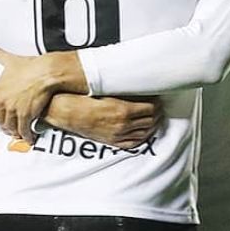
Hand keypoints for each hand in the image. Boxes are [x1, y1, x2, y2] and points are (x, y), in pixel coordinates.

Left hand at [0, 45, 84, 142]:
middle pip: (0, 118)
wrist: (46, 72)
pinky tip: (29, 137)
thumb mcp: (11, 59)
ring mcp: (13, 109)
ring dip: (14, 131)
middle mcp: (3, 101)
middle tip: (8, 128)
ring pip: (10, 125)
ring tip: (19, 133)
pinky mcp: (25, 115)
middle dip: (4, 124)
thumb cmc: (31, 66)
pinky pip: (23, 129)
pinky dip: (26, 135)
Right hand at [43, 93, 164, 149]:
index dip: (158, 102)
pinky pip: (133, 142)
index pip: (151, 108)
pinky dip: (143, 136)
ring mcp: (118, 134)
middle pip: (150, 120)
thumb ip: (127, 92)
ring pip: (144, 132)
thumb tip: (142, 88)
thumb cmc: (88, 97)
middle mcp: (123, 124)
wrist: (69, 111)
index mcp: (124, 110)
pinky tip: (145, 131)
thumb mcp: (110, 91)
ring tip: (155, 117)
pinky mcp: (112, 141)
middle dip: (157, 113)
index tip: (159, 97)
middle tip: (159, 106)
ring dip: (152, 124)